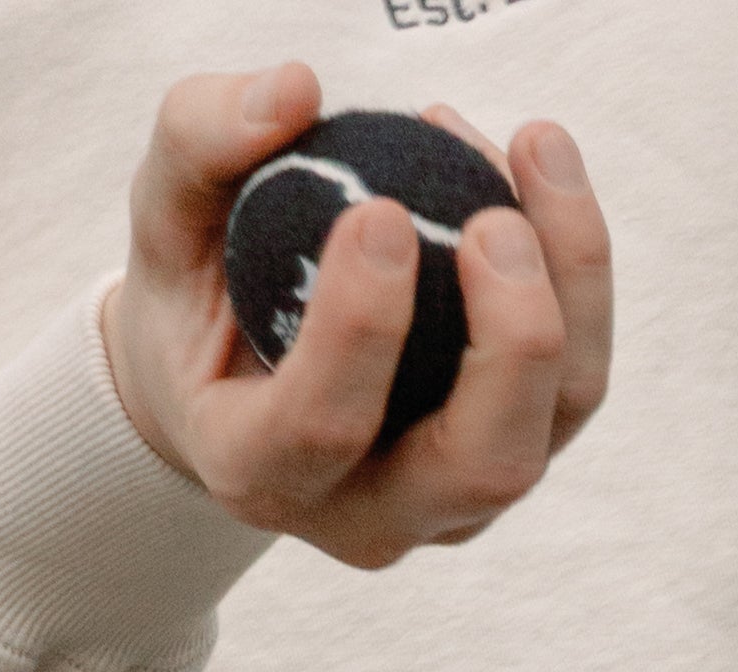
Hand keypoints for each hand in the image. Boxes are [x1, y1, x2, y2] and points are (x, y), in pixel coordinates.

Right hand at [100, 64, 612, 570]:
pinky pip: (574, 379)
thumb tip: (296, 89)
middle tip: (494, 220)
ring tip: (535, 147)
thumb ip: (198, 144)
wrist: (237, 381)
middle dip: (511, 342)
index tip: (381, 212)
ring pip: (556, 421)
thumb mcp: (162, 220)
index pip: (323, 425)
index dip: (361, 328)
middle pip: (484, 462)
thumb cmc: (198, 300)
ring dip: (571, 286)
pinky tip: (534, 166)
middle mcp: (370, 516)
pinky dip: (575, 270)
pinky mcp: (509, 456)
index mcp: (259, 471)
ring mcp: (453, 502)